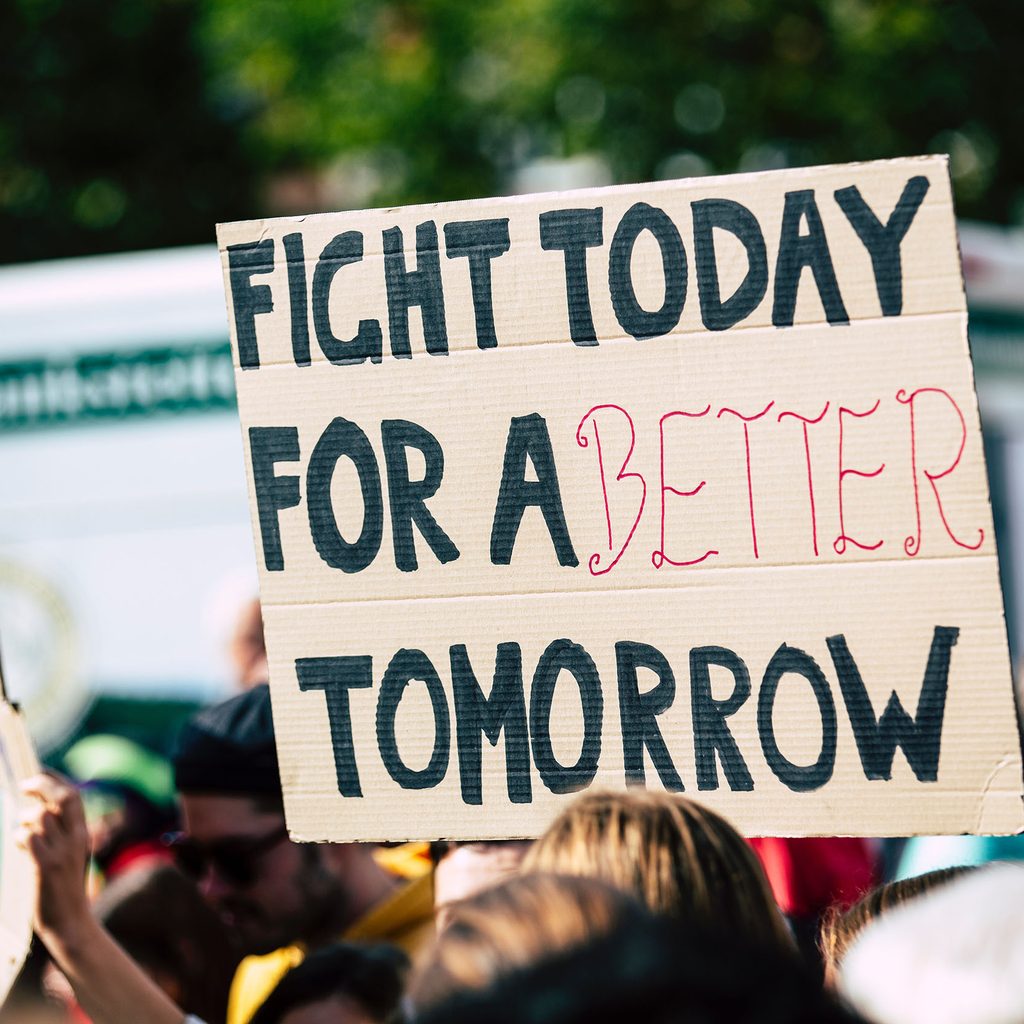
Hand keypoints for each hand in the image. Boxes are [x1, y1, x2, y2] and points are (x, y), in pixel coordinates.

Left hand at [16, 773, 91, 944]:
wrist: (70, 922)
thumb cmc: (65, 889)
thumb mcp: (71, 856)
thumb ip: (60, 834)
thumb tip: (39, 812)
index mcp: (82, 833)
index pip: (73, 795)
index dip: (55, 779)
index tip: (40, 772)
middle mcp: (76, 838)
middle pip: (62, 797)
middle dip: (42, 784)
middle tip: (24, 785)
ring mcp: (62, 852)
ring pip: (41, 816)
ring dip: (24, 817)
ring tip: (20, 828)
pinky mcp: (46, 866)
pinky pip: (28, 838)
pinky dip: (19, 836)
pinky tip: (18, 845)